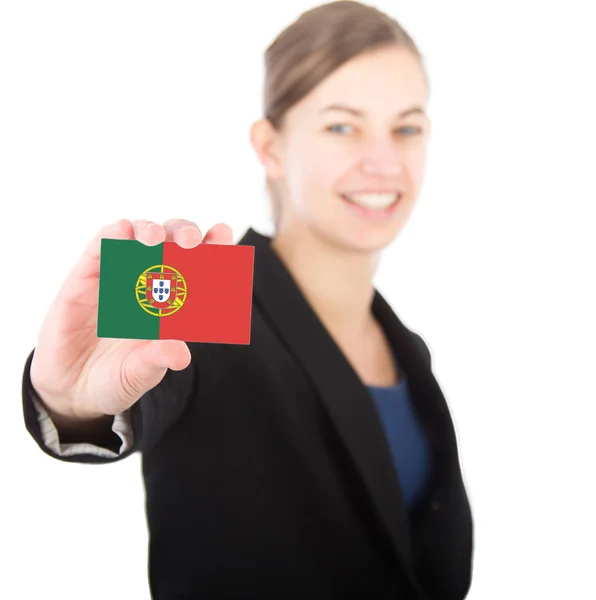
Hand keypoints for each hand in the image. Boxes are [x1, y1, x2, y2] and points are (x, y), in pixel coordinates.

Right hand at [30, 218, 233, 426]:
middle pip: (172, 243)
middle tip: (190, 242)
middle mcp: (151, 283)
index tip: (223, 235)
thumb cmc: (116, 378)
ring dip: (150, 231)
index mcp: (175, 303)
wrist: (71, 390)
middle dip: (184, 234)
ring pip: (139, 237)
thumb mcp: (138, 374)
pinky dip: (112, 235)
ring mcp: (119, 276)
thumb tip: (181, 355)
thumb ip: (157, 361)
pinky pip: (100, 247)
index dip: (213, 249)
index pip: (200, 268)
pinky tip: (121, 231)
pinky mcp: (87, 277)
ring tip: (156, 239)